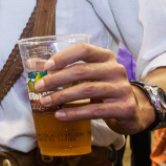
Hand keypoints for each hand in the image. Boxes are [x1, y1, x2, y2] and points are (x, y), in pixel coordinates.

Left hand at [32, 43, 151, 134]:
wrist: (134, 109)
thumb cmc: (104, 88)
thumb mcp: (87, 75)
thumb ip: (61, 68)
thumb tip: (31, 63)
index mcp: (105, 57)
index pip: (84, 49)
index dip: (64, 56)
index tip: (46, 67)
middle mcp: (115, 69)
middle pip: (82, 71)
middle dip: (57, 79)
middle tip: (39, 87)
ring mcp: (121, 88)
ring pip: (87, 90)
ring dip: (62, 96)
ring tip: (46, 102)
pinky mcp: (124, 107)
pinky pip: (95, 110)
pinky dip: (75, 113)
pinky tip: (60, 115)